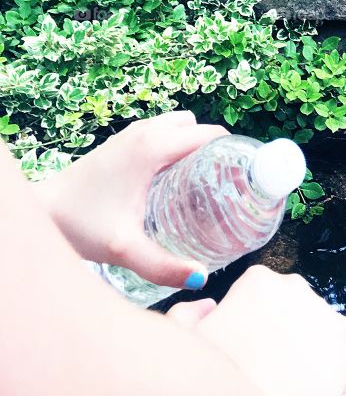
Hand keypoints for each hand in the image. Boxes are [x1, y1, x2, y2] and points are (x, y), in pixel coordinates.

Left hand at [34, 110, 226, 289]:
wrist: (43, 212)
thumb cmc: (81, 225)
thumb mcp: (124, 248)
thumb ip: (163, 265)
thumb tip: (202, 277)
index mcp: (154, 146)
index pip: (210, 134)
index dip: (233, 152)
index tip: (244, 177)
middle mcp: (146, 130)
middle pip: (198, 129)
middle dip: (216, 151)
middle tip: (224, 185)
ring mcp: (133, 133)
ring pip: (179, 127)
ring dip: (193, 147)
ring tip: (200, 184)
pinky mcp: (123, 142)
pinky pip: (162, 132)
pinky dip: (175, 146)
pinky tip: (172, 184)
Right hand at [171, 264, 345, 395]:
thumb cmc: (214, 374)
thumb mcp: (185, 342)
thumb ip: (187, 315)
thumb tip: (207, 305)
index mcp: (256, 280)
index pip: (261, 296)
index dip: (253, 325)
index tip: (248, 348)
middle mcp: (293, 285)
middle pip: (292, 306)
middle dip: (284, 331)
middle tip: (271, 364)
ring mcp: (322, 310)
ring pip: (320, 321)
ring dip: (312, 341)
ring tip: (299, 372)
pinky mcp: (345, 339)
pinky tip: (341, 359)